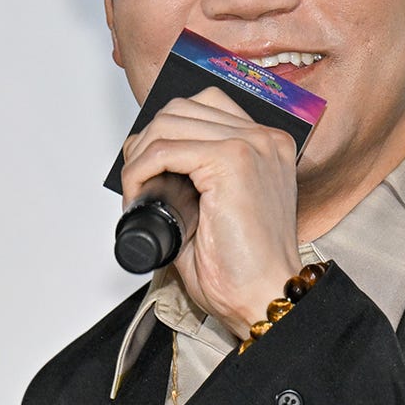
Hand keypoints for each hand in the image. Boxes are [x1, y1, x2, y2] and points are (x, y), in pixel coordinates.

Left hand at [120, 87, 301, 338]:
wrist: (265, 297)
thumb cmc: (245, 268)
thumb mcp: (220, 208)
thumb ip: (199, 179)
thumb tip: (153, 165)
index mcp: (267, 146)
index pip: (205, 107)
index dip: (166, 132)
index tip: (148, 167)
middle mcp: (264, 138)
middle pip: (183, 108)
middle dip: (147, 141)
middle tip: (137, 181)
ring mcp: (250, 145)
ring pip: (169, 123)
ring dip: (140, 156)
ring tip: (137, 190)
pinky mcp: (231, 161)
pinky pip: (164, 149)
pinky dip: (140, 170)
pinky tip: (139, 195)